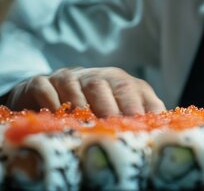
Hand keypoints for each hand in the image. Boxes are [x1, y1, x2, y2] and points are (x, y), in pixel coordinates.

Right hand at [7, 67, 165, 116]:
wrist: (48, 94)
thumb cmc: (92, 108)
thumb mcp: (118, 109)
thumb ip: (141, 113)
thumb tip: (163, 128)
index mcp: (116, 81)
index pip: (130, 88)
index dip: (136, 103)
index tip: (141, 122)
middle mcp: (92, 76)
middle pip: (102, 84)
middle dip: (109, 105)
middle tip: (113, 124)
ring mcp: (65, 78)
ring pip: (73, 84)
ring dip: (79, 103)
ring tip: (84, 122)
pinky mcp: (40, 83)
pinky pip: (44, 87)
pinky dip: (51, 100)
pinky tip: (57, 113)